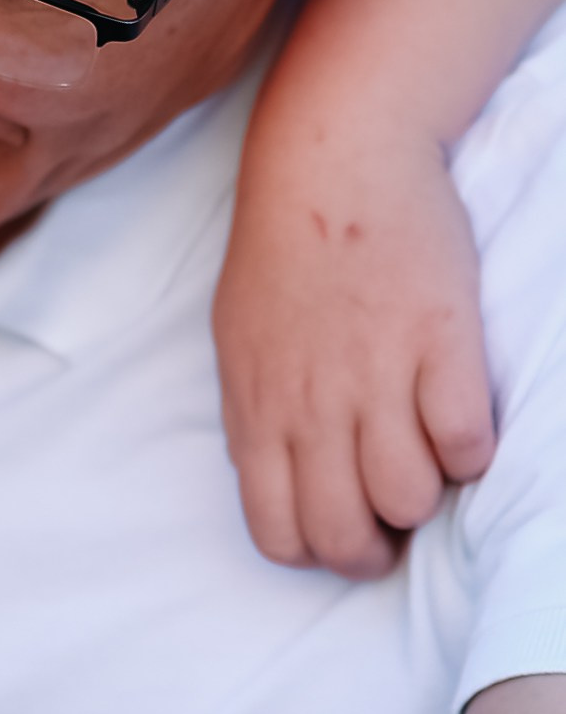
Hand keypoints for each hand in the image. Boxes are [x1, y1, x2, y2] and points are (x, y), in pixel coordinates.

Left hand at [215, 133, 493, 579]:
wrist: (332, 163)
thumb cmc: (283, 250)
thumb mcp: (241, 340)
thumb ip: (255, 411)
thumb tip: (271, 472)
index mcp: (257, 405)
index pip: (276, 531)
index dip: (315, 549)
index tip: (342, 527)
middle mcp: (311, 403)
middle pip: (343, 534)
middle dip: (376, 549)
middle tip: (394, 517)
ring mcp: (374, 375)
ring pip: (408, 499)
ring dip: (426, 495)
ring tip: (425, 454)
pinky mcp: (439, 343)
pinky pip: (465, 443)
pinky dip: (472, 449)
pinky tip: (460, 416)